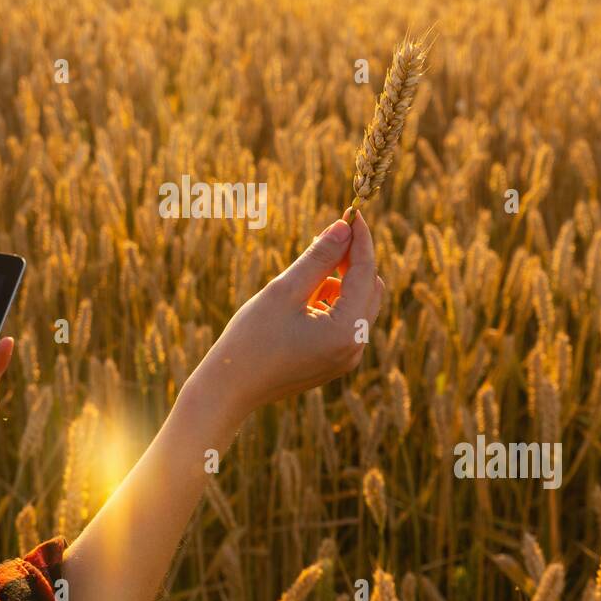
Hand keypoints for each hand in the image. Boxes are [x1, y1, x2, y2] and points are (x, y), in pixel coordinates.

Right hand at [186, 208, 384, 418]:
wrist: (229, 389)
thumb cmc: (251, 339)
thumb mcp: (284, 290)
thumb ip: (318, 257)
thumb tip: (344, 227)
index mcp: (346, 331)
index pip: (366, 272)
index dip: (360, 239)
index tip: (351, 211)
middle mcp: (355, 347)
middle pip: (371, 288)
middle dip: (353, 260)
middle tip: (329, 236)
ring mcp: (346, 358)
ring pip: (358, 305)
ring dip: (340, 281)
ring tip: (304, 274)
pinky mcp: (334, 362)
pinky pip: (344, 322)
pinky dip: (331, 303)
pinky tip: (301, 299)